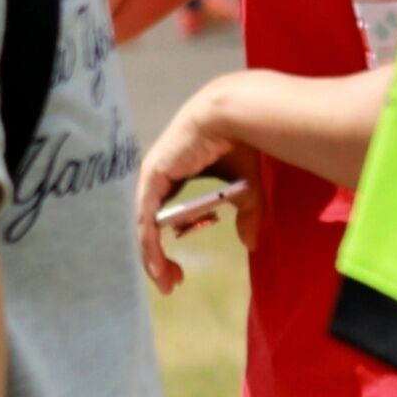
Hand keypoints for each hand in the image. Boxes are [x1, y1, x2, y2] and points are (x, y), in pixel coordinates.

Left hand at [132, 82, 256, 297]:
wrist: (233, 115)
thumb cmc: (240, 143)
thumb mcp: (246, 188)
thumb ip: (246, 213)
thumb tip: (251, 243)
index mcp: (177, 175)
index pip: (166, 216)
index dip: (173, 241)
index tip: (184, 267)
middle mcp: (159, 178)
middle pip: (151, 226)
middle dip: (160, 258)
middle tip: (172, 282)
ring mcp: (151, 179)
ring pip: (145, 228)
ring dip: (153, 257)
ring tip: (167, 281)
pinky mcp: (151, 180)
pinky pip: (145, 220)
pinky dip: (149, 245)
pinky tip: (157, 265)